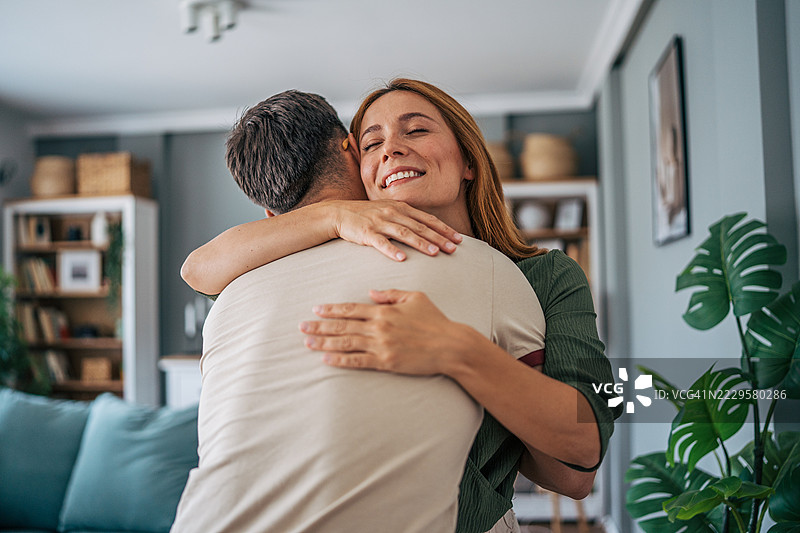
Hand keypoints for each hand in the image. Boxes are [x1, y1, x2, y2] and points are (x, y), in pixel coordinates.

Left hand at [300, 289, 476, 374]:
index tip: (316, 310)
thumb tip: (370, 292)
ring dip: (324, 344)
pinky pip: (357, 361)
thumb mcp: (415, 297)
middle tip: (301, 327)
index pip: (351, 309)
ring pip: (345, 343)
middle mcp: (379, 327)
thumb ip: (391, 294)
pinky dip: (340, 361)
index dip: (331, 309)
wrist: (450, 346)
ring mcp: (381, 346)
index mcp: (384, 311)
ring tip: (307, 344)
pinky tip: (326, 360)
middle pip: (342, 326)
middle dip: (319, 327)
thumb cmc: (435, 320)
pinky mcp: (386, 362)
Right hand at [323, 200, 461, 260]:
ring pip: (404, 233)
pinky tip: (402, 259)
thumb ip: (406, 218)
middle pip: (420, 226)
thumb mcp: (389, 210)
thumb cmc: (367, 215)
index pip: (427, 219)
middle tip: (454, 249)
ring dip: (421, 243)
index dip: (444, 229)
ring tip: (435, 253)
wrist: (339, 213)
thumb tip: (427, 229)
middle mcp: (393, 213)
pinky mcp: (366, 233)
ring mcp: (380, 222)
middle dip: (439, 238)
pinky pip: (381, 243)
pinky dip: (392, 250)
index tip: (458, 239)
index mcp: (401, 208)